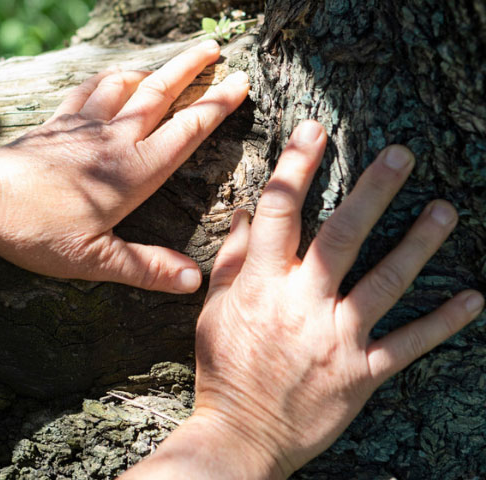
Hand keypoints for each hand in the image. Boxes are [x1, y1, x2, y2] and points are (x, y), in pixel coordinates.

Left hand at [0, 40, 248, 292]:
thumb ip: (146, 267)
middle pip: (160, 95)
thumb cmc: (36, 232)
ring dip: (153, 70)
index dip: (216, 106)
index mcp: (133, 172)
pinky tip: (113, 76)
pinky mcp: (56, 125)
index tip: (240, 83)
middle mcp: (113, 141)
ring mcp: (83, 128)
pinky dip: (106, 80)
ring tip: (171, 61)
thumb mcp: (95, 259)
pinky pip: (87, 92)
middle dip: (192, 71)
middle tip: (215, 49)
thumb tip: (195, 280)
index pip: (186, 131)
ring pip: (127, 87)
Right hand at [186, 121, 483, 477]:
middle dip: (372, 190)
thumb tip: (246, 213)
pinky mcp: (361, 373)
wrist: (241, 436)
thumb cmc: (224, 369)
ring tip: (445, 208)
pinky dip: (443, 322)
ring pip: (386, 282)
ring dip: (419, 243)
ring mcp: (337, 339)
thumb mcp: (214, 311)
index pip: (280, 213)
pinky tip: (474, 298)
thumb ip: (233, 260)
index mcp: (261, 286)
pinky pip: (409, 344)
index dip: (296, 167)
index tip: (314, 132)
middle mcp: (302, 305)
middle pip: (343, 236)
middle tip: (401, 155)